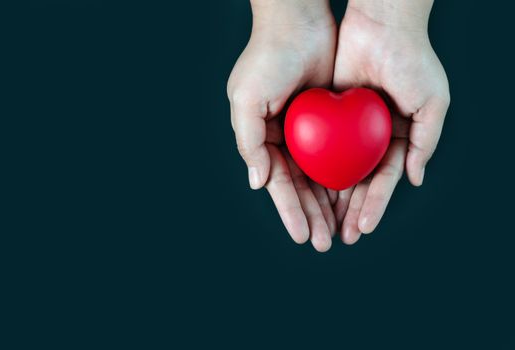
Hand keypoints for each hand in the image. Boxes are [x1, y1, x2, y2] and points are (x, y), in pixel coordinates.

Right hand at [227, 0, 337, 250]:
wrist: (298, 22)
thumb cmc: (266, 58)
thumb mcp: (245, 99)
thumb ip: (247, 142)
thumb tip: (257, 183)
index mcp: (261, 139)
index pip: (277, 184)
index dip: (289, 211)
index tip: (302, 237)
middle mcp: (284, 139)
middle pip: (300, 187)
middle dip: (312, 216)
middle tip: (326, 243)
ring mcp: (308, 132)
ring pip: (321, 176)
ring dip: (330, 204)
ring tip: (342, 231)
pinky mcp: (330, 120)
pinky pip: (339, 155)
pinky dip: (345, 176)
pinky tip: (354, 197)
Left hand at [331, 0, 450, 243]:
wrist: (381, 22)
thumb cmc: (412, 59)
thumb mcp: (432, 102)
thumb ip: (426, 142)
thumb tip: (414, 180)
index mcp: (398, 137)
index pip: (384, 180)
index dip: (374, 205)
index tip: (363, 228)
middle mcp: (372, 136)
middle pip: (358, 181)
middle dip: (349, 210)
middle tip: (338, 237)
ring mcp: (349, 127)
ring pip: (337, 168)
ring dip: (329, 197)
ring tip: (321, 224)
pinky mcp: (329, 113)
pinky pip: (320, 145)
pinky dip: (314, 168)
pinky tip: (306, 190)